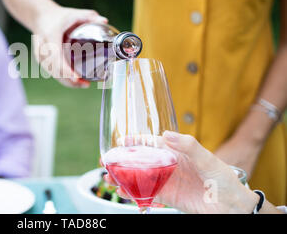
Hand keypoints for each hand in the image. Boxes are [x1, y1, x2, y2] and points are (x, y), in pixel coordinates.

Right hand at [33, 6, 107, 87]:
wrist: (40, 16)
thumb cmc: (58, 16)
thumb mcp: (73, 13)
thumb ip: (89, 16)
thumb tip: (105, 21)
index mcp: (51, 36)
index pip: (56, 57)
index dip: (66, 70)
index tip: (77, 78)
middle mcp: (43, 47)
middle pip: (55, 69)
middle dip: (70, 80)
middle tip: (86, 84)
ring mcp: (40, 55)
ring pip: (53, 73)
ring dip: (67, 82)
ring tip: (83, 84)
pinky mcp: (41, 60)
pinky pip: (51, 72)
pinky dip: (62, 78)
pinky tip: (74, 82)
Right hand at [103, 131, 259, 213]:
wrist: (233, 207)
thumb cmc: (224, 179)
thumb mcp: (208, 158)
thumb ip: (188, 145)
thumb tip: (166, 134)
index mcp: (177, 151)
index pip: (152, 143)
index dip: (136, 141)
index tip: (121, 141)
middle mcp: (168, 165)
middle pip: (141, 161)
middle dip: (124, 162)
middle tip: (107, 164)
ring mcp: (167, 181)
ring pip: (140, 177)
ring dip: (124, 178)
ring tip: (108, 179)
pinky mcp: (168, 197)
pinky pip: (147, 193)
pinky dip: (133, 193)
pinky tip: (123, 193)